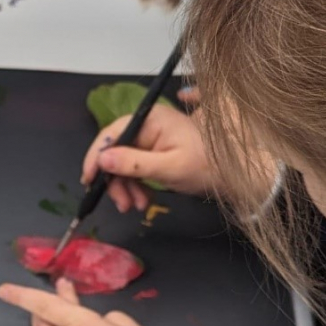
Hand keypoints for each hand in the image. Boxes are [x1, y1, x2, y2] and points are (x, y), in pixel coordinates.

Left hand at [0, 279, 176, 325]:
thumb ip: (114, 318)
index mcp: (82, 325)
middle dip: (49, 302)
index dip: (24, 293)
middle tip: (59, 293)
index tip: (8, 289)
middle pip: (46, 318)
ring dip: (39, 323)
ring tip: (44, 316)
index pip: (46, 303)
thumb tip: (102, 322)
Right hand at [81, 105, 214, 211]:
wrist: (237, 177)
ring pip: (123, 163)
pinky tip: (142, 200)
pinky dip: (135, 186)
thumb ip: (133, 163)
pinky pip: (135, 168)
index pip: (111, 134)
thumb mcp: (169, 168)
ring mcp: (152, 139)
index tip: (88, 181)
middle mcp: (148, 125)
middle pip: (115, 151)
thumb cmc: (207, 167)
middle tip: (121, 204)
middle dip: (115, 179)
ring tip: (136, 206)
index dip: (95, 157)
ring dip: (125, 186)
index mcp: (150, 119)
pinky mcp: (155, 152)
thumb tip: (102, 159)